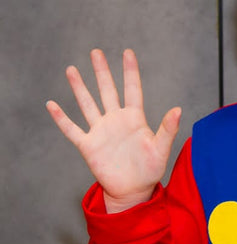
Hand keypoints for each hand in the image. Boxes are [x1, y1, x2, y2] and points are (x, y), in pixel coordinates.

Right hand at [46, 49, 181, 211]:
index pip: (132, 89)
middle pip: (107, 91)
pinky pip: (72, 129)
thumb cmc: (149, 170)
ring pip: (88, 104)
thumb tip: (178, 109)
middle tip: (96, 52)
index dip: (130, 71)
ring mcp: (101, 132)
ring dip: (79, 88)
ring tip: (71, 69)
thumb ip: (167, 129)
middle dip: (101, 71)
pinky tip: (51, 104)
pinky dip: (61, 118)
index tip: (128, 52)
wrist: (133, 191)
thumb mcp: (161, 149)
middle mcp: (116, 121)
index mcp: (134, 119)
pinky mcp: (89, 146)